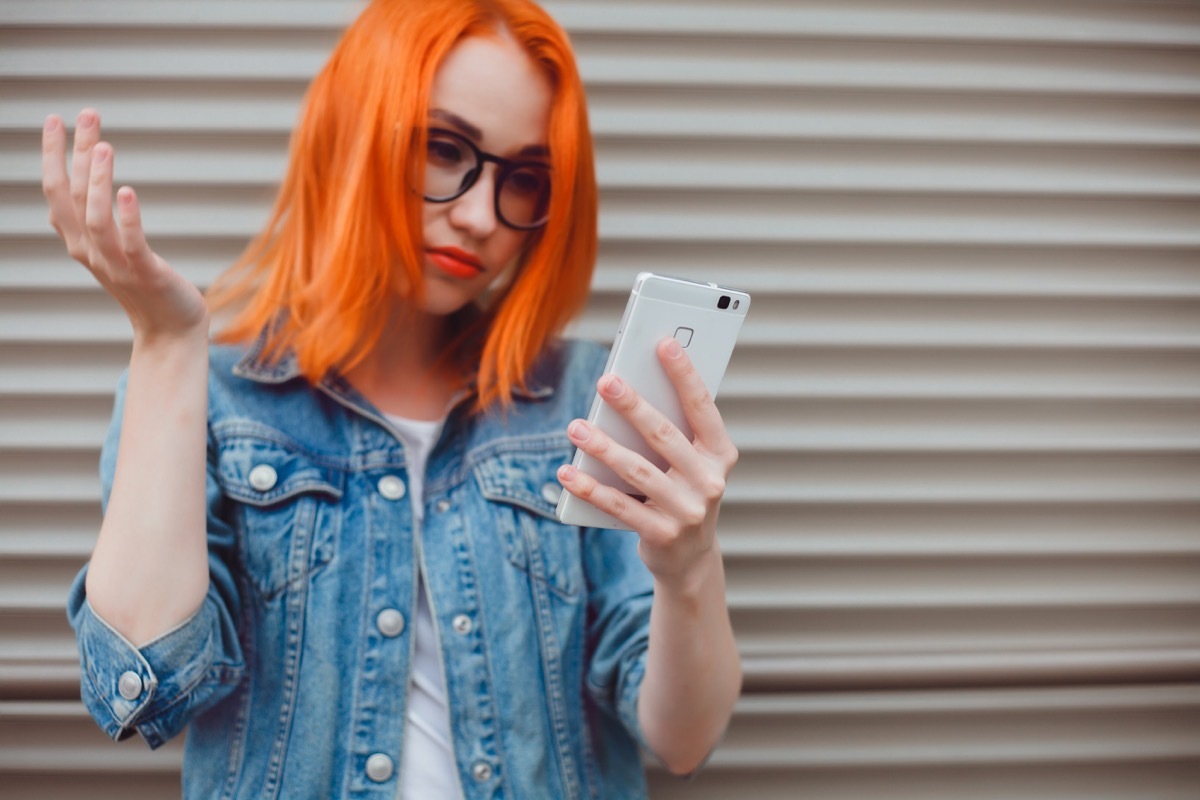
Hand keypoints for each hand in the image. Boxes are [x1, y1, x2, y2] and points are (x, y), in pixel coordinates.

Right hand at [42, 109, 208, 344]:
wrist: (171, 331)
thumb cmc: (149, 288)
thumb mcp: (115, 253)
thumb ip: (98, 225)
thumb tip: (86, 187)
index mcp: (81, 244)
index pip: (57, 193)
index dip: (53, 157)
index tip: (57, 120)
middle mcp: (92, 253)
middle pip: (71, 197)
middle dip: (73, 154)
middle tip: (86, 114)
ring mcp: (117, 265)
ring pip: (95, 219)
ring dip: (96, 180)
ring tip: (103, 145)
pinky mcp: (146, 274)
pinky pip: (131, 243)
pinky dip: (127, 217)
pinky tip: (127, 191)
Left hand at [557, 338, 738, 583]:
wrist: (690, 559)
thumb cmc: (683, 492)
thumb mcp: (691, 463)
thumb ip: (672, 431)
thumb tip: (629, 389)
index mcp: (721, 454)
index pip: (702, 407)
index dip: (684, 374)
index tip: (664, 343)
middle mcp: (709, 482)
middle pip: (664, 435)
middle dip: (633, 405)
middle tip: (605, 381)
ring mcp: (688, 511)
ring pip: (637, 471)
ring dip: (602, 447)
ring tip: (575, 428)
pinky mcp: (662, 535)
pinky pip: (619, 507)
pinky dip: (590, 488)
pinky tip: (567, 472)